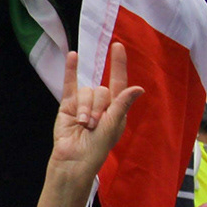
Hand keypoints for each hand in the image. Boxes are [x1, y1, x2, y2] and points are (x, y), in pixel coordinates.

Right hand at [50, 44, 143, 183]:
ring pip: (85, 92)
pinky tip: (72, 55)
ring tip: (84, 125)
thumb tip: (138, 88)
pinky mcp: (68, 105)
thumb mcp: (113, 126)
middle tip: (94, 125)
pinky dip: (70, 70)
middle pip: (101, 90)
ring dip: (85, 108)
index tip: (118, 47)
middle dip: (97, 107)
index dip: (119, 64)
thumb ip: (122, 105)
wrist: (74, 159)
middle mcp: (101, 104)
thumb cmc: (97, 147)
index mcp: (117, 108)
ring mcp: (83, 103)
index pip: (119, 81)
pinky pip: (69, 84)